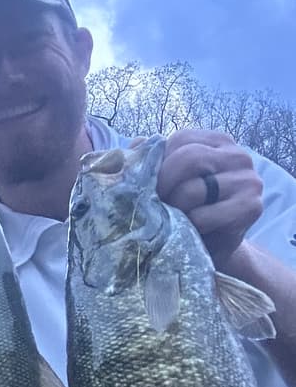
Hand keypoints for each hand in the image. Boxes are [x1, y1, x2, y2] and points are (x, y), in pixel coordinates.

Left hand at [157, 129, 262, 265]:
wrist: (214, 246)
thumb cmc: (187, 208)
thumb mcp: (170, 180)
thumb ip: (152, 158)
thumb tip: (136, 144)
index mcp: (217, 141)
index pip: (180, 140)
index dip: (157, 162)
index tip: (146, 184)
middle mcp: (238, 155)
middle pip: (188, 159)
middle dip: (163, 184)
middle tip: (153, 203)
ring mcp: (249, 181)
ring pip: (193, 189)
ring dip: (173, 209)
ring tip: (171, 218)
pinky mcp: (251, 207)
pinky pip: (203, 216)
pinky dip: (188, 225)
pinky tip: (190, 230)